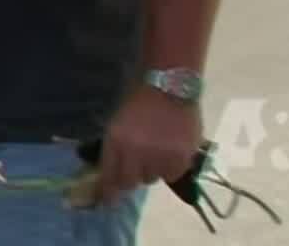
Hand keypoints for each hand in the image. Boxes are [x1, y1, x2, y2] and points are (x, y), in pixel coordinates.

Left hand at [94, 86, 202, 204]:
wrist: (170, 86)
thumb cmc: (139, 101)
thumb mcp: (117, 123)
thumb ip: (113, 149)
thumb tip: (109, 174)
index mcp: (116, 141)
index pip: (109, 177)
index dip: (107, 192)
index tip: (107, 202)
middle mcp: (136, 152)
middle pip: (130, 182)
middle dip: (131, 175)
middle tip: (137, 162)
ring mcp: (160, 157)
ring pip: (151, 179)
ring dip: (151, 169)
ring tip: (156, 149)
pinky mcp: (181, 158)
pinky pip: (171, 174)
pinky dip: (170, 166)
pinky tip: (170, 149)